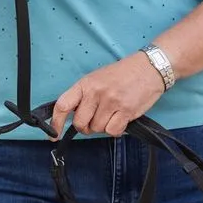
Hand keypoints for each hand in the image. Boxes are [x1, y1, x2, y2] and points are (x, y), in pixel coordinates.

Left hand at [50, 51, 166, 137]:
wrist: (149, 68)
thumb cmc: (122, 74)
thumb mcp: (97, 78)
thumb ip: (84, 96)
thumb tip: (73, 115)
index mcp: (85, 84)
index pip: (63, 105)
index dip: (56, 122)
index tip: (54, 134)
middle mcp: (96, 92)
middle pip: (80, 123)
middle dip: (85, 127)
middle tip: (94, 120)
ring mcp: (111, 102)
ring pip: (97, 129)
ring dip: (103, 126)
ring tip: (111, 114)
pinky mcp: (126, 111)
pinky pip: (113, 131)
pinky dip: (115, 129)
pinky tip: (120, 118)